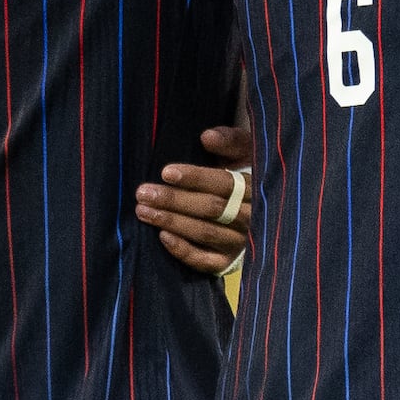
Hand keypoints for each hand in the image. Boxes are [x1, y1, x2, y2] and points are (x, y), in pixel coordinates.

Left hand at [138, 122, 254, 275]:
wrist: (256, 208)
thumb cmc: (242, 172)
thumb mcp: (243, 152)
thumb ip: (229, 141)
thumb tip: (207, 137)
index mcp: (256, 188)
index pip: (226, 184)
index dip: (196, 178)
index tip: (166, 173)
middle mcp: (252, 218)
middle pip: (213, 209)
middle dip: (175, 200)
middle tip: (144, 193)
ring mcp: (241, 242)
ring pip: (206, 233)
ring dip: (173, 222)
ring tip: (143, 211)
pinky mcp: (229, 262)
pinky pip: (206, 261)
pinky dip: (184, 251)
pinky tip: (163, 237)